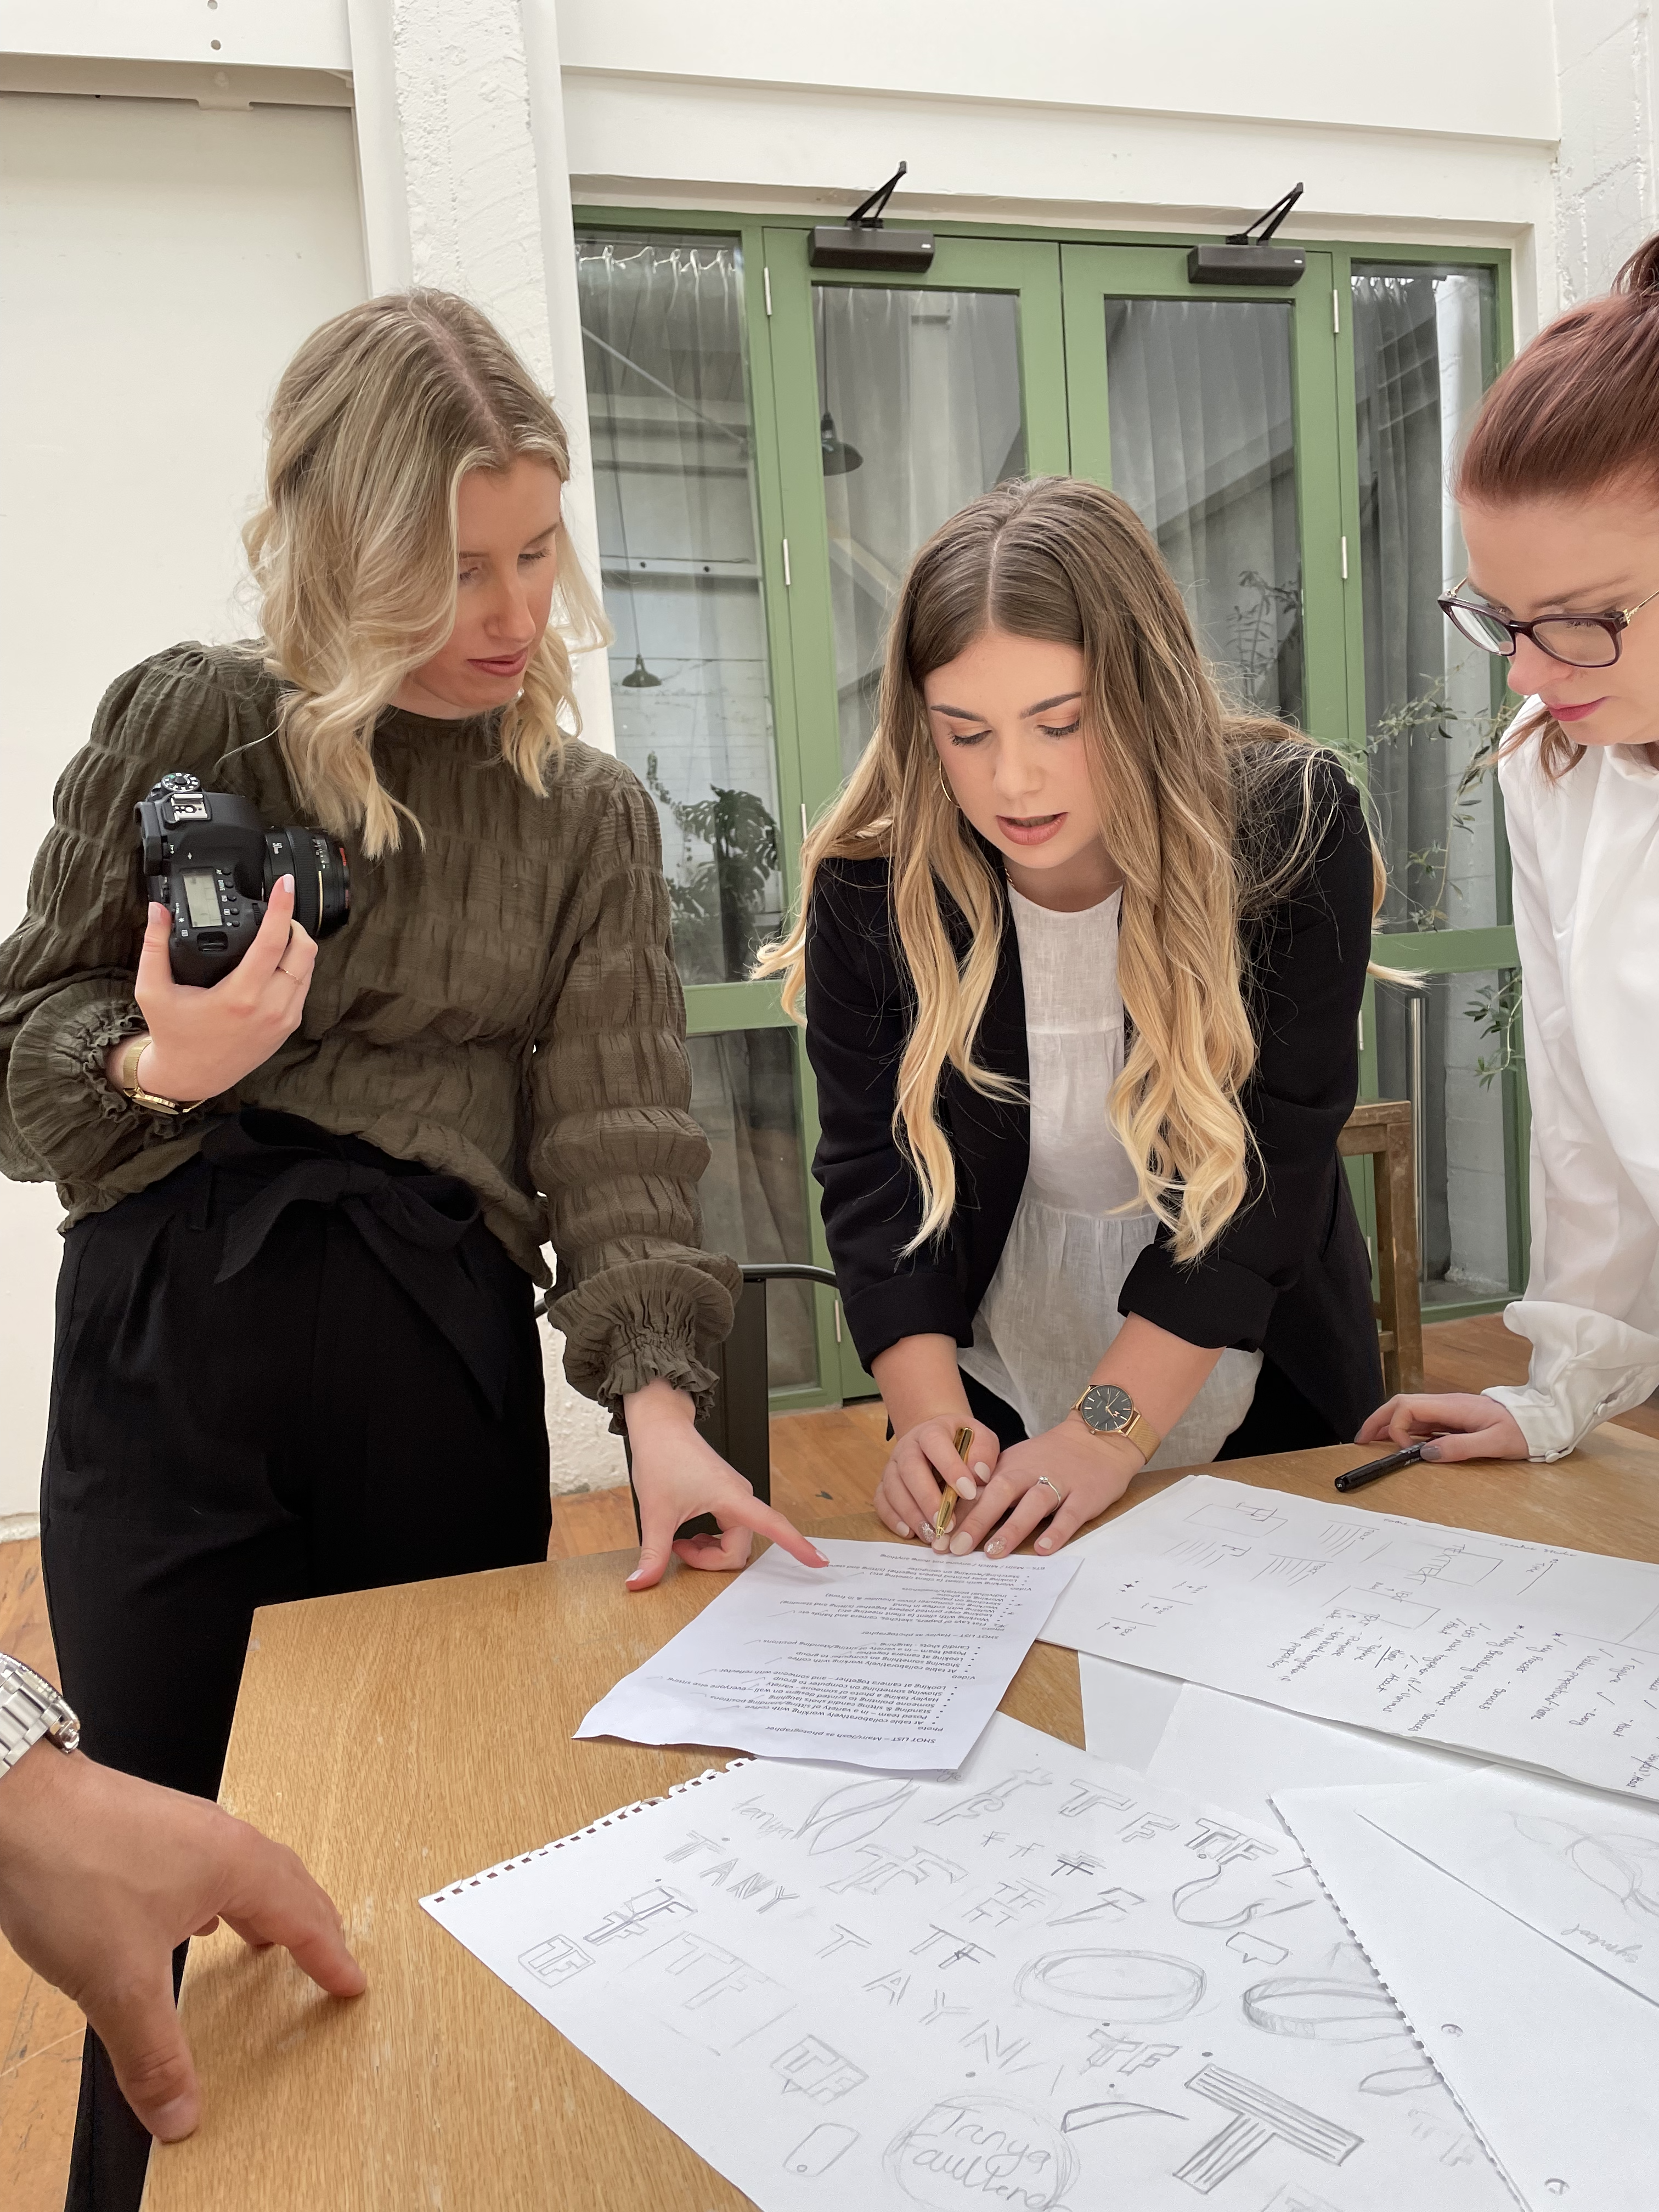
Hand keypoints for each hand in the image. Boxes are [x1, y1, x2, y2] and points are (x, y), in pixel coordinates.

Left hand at [0, 1743, 364, 2141]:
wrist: (14, 1804)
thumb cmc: (71, 1866)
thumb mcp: (117, 1981)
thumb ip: (153, 2052)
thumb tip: (181, 2112)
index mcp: (235, 1866)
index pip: (304, 1918)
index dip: (331, 1957)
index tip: (353, 1983)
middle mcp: (219, 1838)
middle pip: (289, 1883)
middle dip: (313, 1926)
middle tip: (329, 1959)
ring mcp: (183, 1828)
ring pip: (247, 1869)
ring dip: (268, 1907)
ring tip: (267, 1941)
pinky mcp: (149, 1828)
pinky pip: (209, 1864)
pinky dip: (222, 1896)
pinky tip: (190, 1918)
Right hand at [106, 880, 316, 1103]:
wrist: (192, 1077)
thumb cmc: (173, 1035)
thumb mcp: (153, 990)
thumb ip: (154, 947)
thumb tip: (157, 909)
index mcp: (240, 996)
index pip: (273, 941)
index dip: (282, 908)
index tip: (286, 885)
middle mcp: (269, 1007)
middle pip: (304, 951)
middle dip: (294, 923)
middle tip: (276, 910)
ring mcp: (284, 1018)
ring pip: (309, 968)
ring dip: (298, 945)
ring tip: (277, 931)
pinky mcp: (289, 1026)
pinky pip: (304, 986)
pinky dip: (297, 967)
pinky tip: (278, 959)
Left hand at [621, 1378, 827, 1589]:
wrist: (660, 1427)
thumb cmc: (663, 1456)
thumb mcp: (655, 1512)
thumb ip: (652, 1553)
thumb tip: (640, 1583)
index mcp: (733, 1497)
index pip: (774, 1526)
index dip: (798, 1546)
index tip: (820, 1562)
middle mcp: (740, 1496)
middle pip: (740, 1547)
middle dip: (710, 1559)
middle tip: (678, 1550)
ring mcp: (734, 1495)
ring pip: (734, 1539)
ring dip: (710, 1549)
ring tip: (681, 1542)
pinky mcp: (726, 1494)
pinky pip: (729, 1528)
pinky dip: (711, 1539)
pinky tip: (691, 1534)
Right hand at [874, 1413, 999, 1542]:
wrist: (938, 1440)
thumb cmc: (963, 1442)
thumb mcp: (981, 1439)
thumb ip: (984, 1453)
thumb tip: (979, 1475)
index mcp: (932, 1431)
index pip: (936, 1443)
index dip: (950, 1467)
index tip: (968, 1492)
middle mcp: (907, 1446)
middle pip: (909, 1469)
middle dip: (927, 1498)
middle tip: (945, 1522)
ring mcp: (893, 1465)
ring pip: (893, 1487)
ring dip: (910, 1513)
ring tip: (931, 1533)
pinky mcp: (886, 1483)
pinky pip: (881, 1501)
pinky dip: (892, 1518)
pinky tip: (910, 1532)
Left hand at [942, 1417, 1140, 1557]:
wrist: (1098, 1437)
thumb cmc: (1051, 1458)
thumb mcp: (1016, 1465)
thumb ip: (991, 1489)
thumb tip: (958, 1518)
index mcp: (1010, 1467)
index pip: (979, 1490)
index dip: (957, 1514)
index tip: (937, 1538)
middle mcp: (1031, 1473)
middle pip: (1000, 1494)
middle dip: (976, 1521)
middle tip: (955, 1548)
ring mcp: (1059, 1484)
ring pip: (1033, 1505)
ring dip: (1012, 1528)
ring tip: (993, 1552)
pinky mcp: (1085, 1496)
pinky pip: (1070, 1515)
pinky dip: (1056, 1531)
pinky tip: (1043, 1549)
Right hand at [1357, 1392, 1530, 1461]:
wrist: (1541, 1419)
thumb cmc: (1522, 1430)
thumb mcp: (1495, 1443)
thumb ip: (1460, 1447)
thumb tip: (1425, 1453)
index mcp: (1452, 1406)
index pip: (1408, 1407)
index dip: (1396, 1427)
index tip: (1403, 1450)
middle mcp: (1446, 1404)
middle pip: (1401, 1404)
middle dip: (1377, 1420)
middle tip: (1360, 1440)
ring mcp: (1448, 1410)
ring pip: (1408, 1411)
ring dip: (1387, 1424)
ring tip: (1371, 1441)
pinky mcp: (1453, 1418)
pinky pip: (1421, 1420)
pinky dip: (1403, 1429)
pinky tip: (1399, 1442)